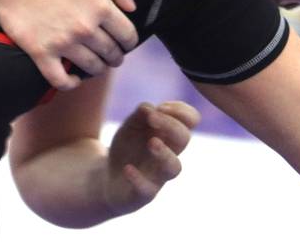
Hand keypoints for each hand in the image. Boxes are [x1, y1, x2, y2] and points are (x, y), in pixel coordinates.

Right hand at [0, 0, 137, 89]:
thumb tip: (132, 8)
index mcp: (101, 8)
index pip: (128, 36)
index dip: (129, 42)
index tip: (124, 43)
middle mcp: (86, 29)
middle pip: (111, 54)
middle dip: (115, 56)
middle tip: (110, 55)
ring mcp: (63, 43)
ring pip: (91, 67)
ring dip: (98, 68)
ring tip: (95, 65)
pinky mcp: (42, 52)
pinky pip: (61, 80)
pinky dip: (71, 83)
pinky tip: (74, 78)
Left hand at [104, 101, 200, 215]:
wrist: (109, 178)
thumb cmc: (128, 148)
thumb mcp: (131, 126)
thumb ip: (140, 115)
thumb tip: (149, 108)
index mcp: (169, 134)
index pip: (190, 120)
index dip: (182, 112)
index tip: (162, 107)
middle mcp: (169, 154)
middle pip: (183, 139)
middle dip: (170, 125)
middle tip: (152, 118)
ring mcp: (158, 174)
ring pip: (173, 167)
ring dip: (164, 154)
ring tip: (152, 143)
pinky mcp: (144, 192)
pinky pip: (147, 189)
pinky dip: (138, 178)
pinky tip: (128, 168)